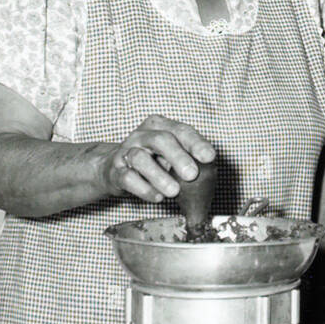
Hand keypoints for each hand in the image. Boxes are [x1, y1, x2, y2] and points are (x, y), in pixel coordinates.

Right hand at [99, 114, 216, 203]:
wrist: (115, 169)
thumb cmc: (152, 161)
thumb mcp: (172, 155)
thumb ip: (189, 159)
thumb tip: (208, 171)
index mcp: (160, 126)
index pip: (181, 130)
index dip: (196, 143)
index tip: (209, 157)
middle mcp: (142, 135)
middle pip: (160, 140)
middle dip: (178, 157)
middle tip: (191, 175)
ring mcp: (126, 152)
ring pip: (140, 158)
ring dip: (159, 176)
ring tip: (174, 191)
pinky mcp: (115, 171)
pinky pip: (128, 178)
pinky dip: (144, 189)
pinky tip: (157, 197)